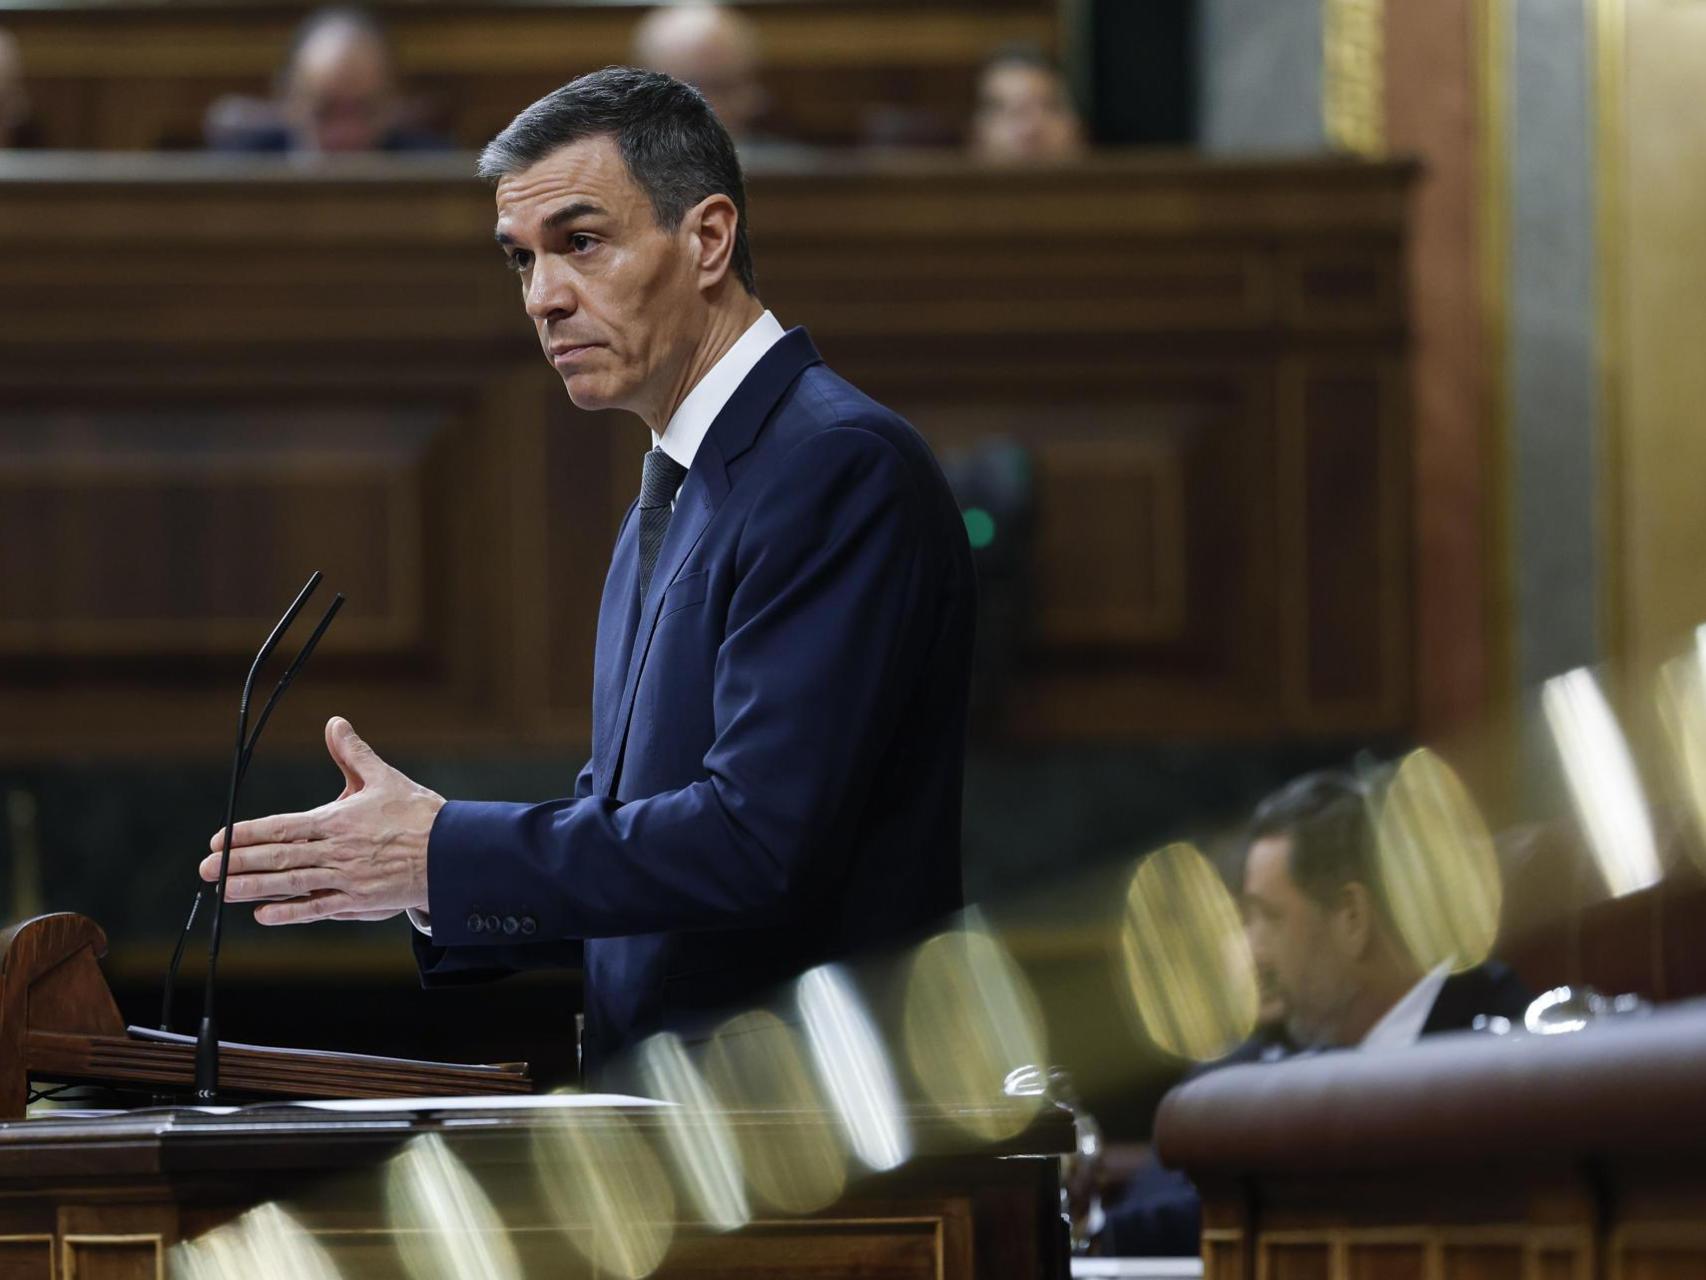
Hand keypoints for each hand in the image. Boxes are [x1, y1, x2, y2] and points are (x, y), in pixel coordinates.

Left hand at [199, 716, 444, 925]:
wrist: (453, 853)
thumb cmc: (419, 814)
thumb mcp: (385, 778)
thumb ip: (353, 754)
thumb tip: (335, 723)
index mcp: (337, 821)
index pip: (281, 827)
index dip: (247, 834)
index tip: (219, 839)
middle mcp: (336, 851)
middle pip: (278, 858)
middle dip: (238, 863)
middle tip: (205, 870)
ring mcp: (345, 879)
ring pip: (291, 884)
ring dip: (253, 888)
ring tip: (224, 890)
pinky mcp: (359, 902)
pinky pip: (317, 909)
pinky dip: (289, 912)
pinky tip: (263, 914)